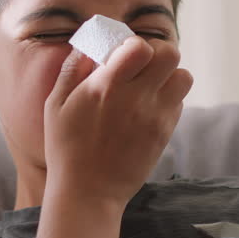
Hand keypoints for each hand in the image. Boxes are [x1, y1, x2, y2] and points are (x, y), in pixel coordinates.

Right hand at [44, 38, 192, 208]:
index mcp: (106, 86)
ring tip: (149, 86)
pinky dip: (168, 100)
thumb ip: (72, 70)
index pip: (141, 46)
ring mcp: (155, 117)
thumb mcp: (55, 105)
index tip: (122, 56)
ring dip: (169, 76)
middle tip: (141, 66)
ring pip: (183, 76)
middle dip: (157, 54)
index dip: (134, 45)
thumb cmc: (66, 148)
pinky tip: (148, 109)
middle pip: (170, 54)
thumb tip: (88, 45)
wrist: (88, 192)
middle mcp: (136, 98)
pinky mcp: (164, 134)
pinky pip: (179, 103)